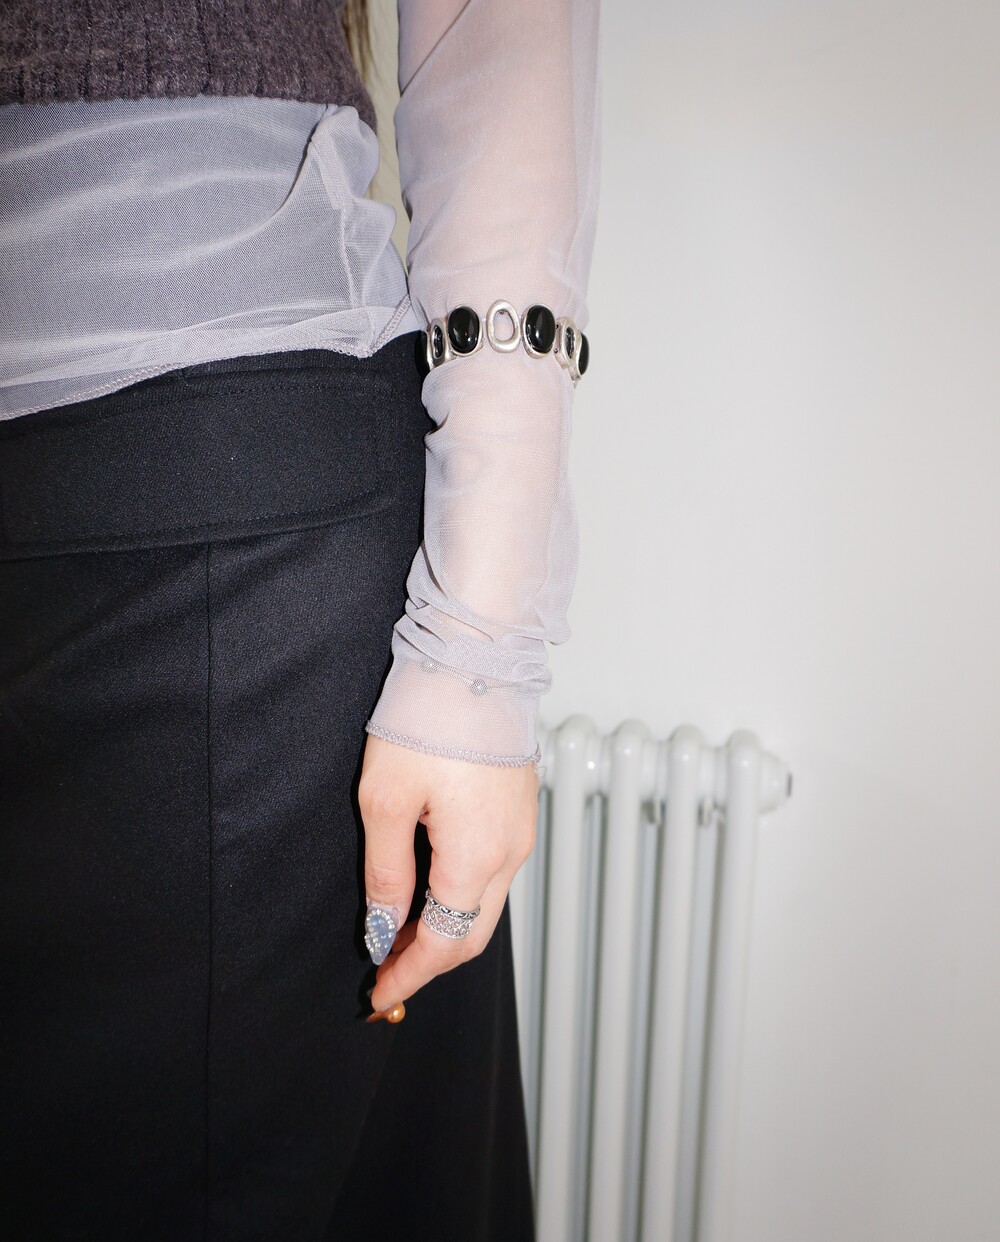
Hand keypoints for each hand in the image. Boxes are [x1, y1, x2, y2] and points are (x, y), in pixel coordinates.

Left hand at [358, 732, 539, 1014]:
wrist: (475, 657)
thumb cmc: (428, 717)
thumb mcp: (385, 800)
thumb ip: (386, 873)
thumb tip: (384, 926)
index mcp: (477, 856)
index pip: (444, 943)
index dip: (408, 975)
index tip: (378, 995)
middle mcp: (511, 852)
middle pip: (472, 935)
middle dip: (428, 961)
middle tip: (384, 971)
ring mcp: (522, 831)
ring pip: (486, 905)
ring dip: (445, 928)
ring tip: (398, 930)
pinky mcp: (521, 810)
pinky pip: (495, 872)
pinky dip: (463, 895)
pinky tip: (430, 886)